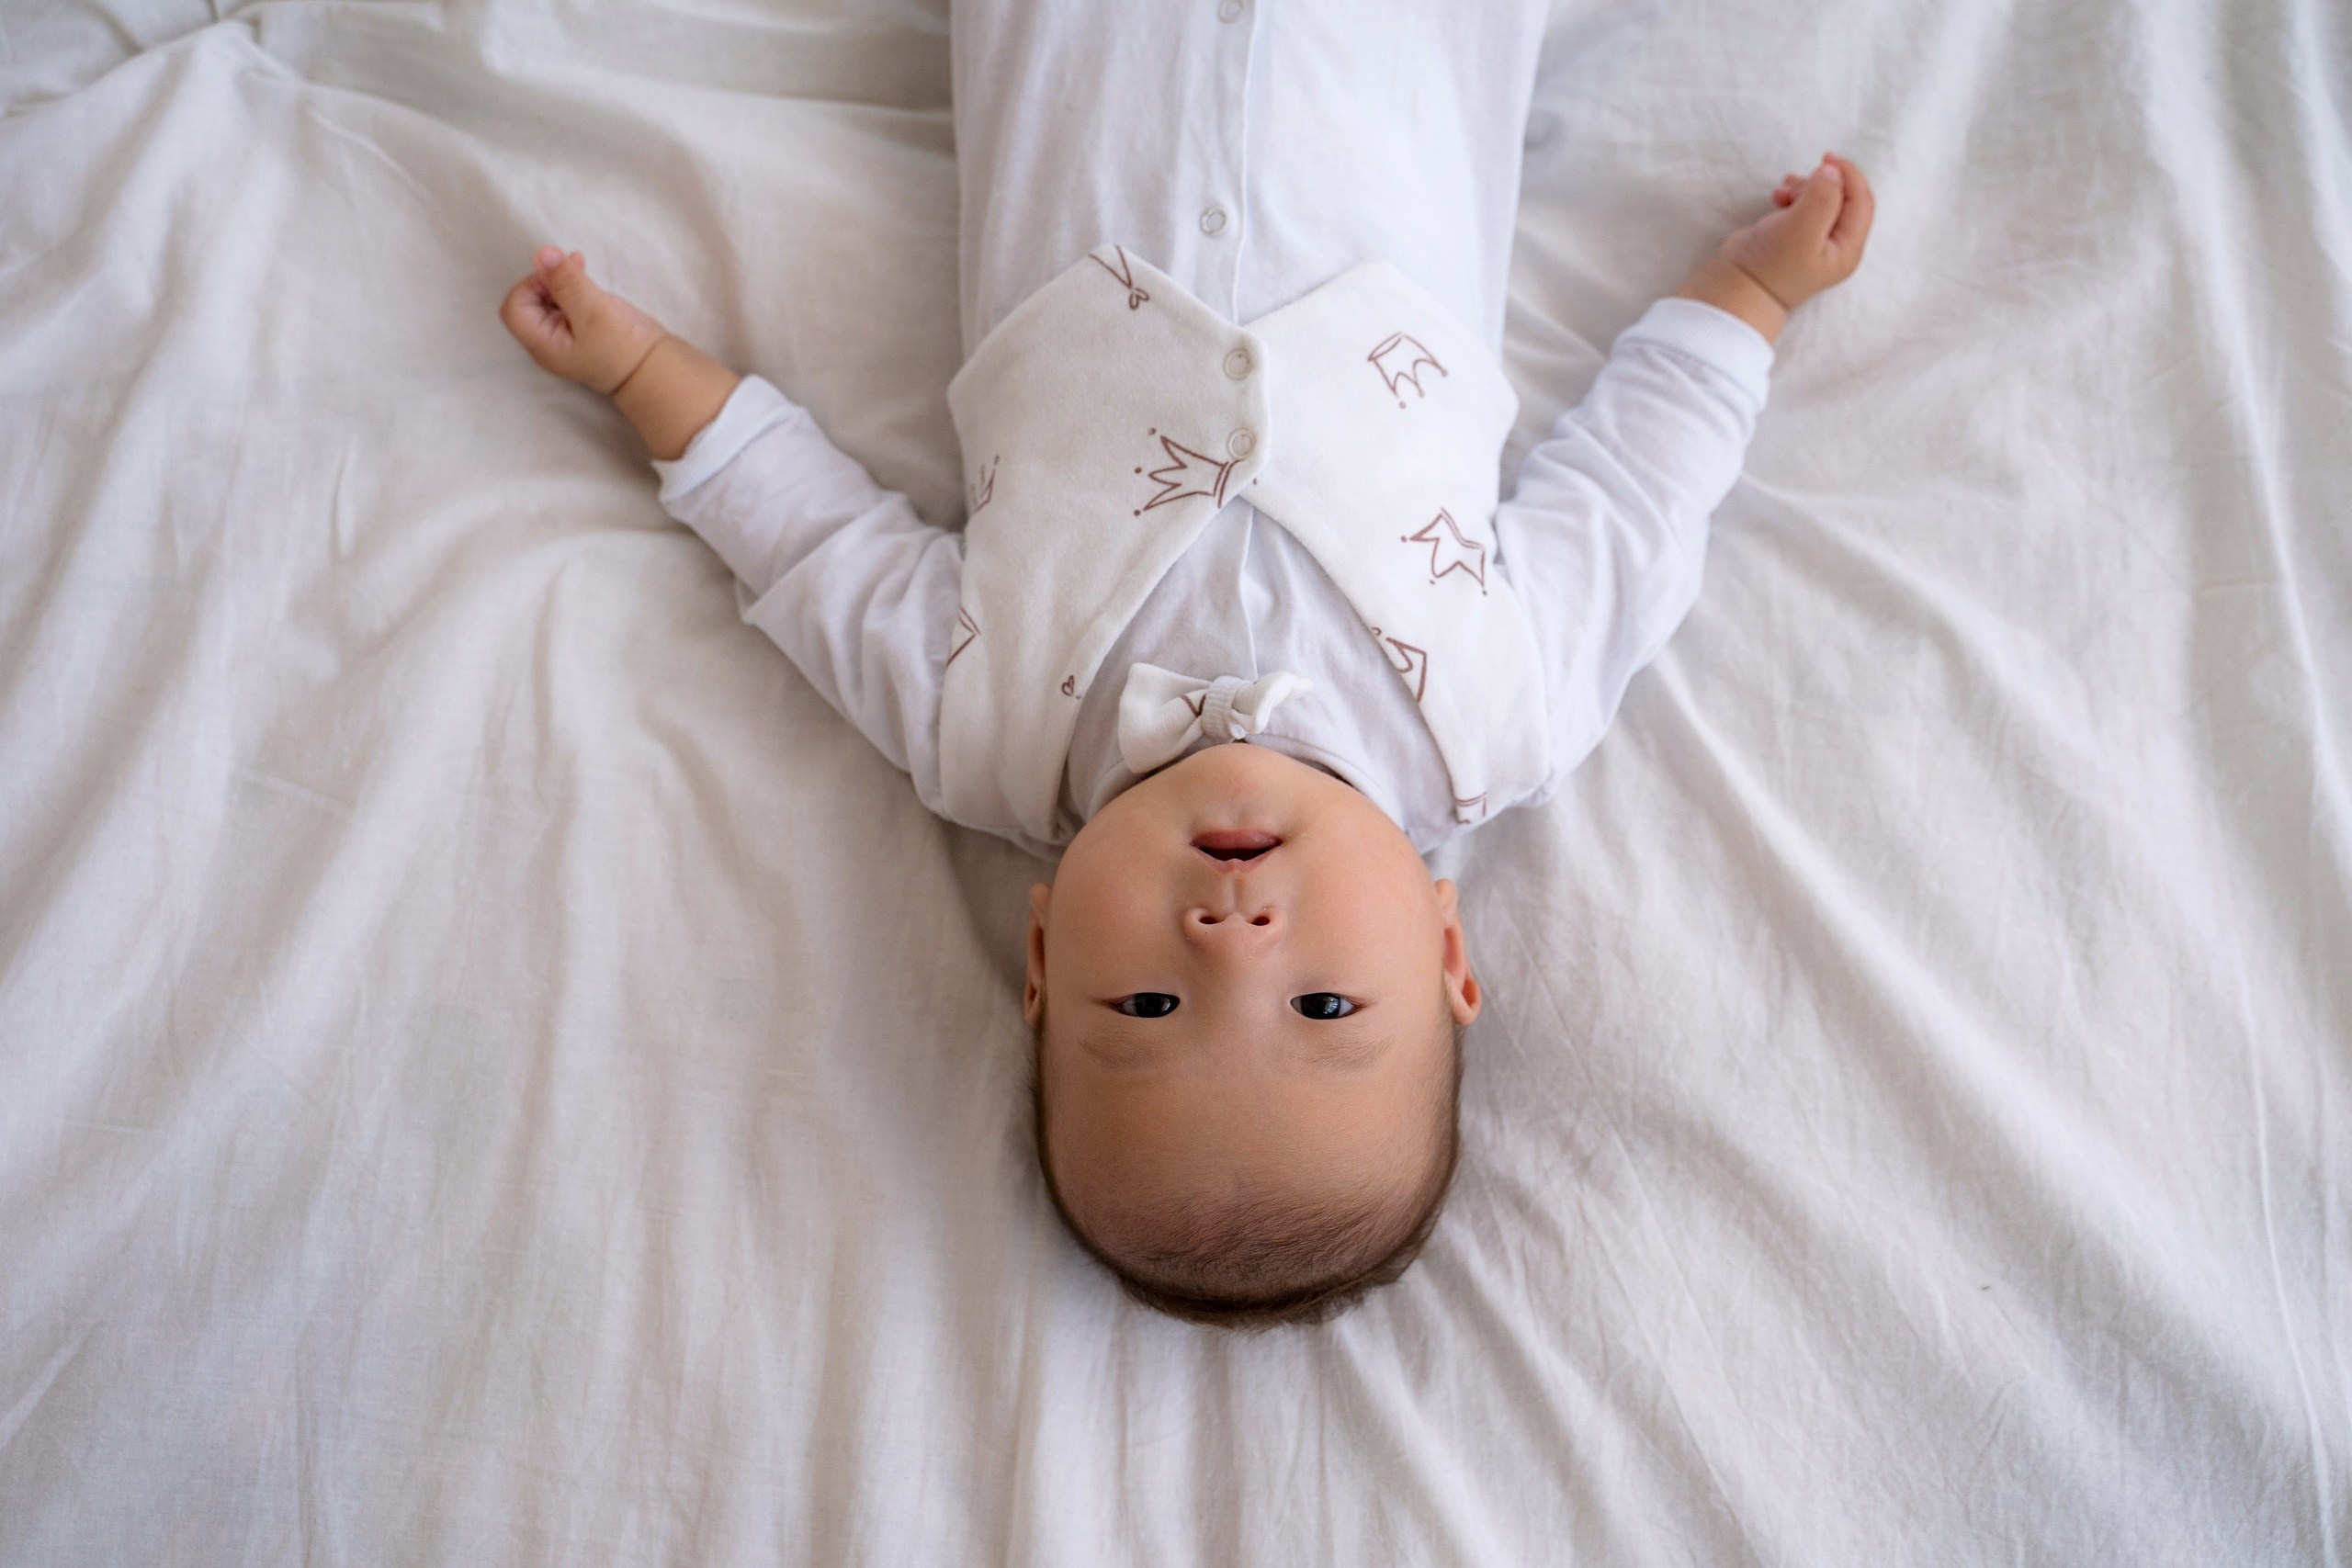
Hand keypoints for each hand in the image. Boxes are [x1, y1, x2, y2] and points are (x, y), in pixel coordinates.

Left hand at [499, 247, 668, 394]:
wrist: (652, 368)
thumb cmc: (622, 346)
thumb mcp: (594, 311)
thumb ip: (567, 282)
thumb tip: (543, 253)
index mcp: (542, 343)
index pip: (515, 307)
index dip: (532, 285)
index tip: (560, 280)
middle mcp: (546, 341)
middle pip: (528, 301)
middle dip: (548, 280)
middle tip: (574, 270)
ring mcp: (562, 336)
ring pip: (547, 299)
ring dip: (561, 281)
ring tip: (581, 269)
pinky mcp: (578, 329)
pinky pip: (564, 303)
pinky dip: (571, 288)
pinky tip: (587, 282)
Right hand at [1720, 152, 1873, 312]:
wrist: (1736, 291)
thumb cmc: (1769, 267)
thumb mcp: (1800, 230)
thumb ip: (1823, 198)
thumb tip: (1832, 171)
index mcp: (1847, 248)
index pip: (1861, 201)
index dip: (1848, 175)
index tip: (1826, 159)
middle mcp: (1836, 246)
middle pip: (1844, 198)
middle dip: (1822, 182)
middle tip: (1796, 181)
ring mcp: (1816, 243)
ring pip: (1823, 200)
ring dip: (1805, 188)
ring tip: (1782, 193)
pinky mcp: (1795, 239)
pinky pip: (1804, 208)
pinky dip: (1793, 196)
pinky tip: (1777, 197)